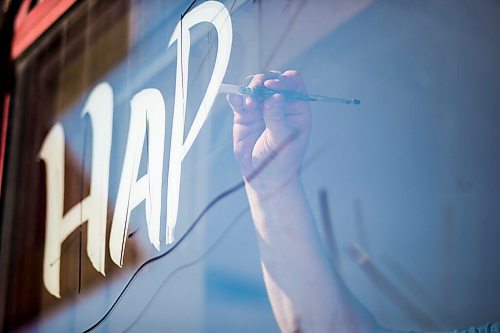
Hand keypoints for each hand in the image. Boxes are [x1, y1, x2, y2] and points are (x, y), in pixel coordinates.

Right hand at [228, 70, 310, 190]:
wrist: (265, 177)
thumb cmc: (281, 159)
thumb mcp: (283, 139)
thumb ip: (277, 117)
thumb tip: (274, 96)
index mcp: (297, 107)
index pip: (293, 83)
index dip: (283, 80)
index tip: (272, 86)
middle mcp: (279, 103)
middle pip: (272, 80)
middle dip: (263, 81)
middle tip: (257, 90)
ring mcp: (261, 107)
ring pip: (254, 86)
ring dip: (249, 89)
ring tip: (248, 105)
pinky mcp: (244, 114)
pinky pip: (238, 99)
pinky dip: (236, 96)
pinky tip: (236, 102)